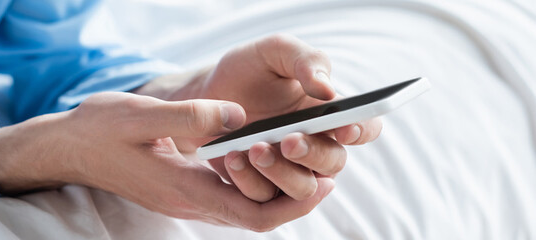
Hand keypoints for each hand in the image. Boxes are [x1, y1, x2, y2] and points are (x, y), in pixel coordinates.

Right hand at [0, 92, 334, 231]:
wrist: (69, 147)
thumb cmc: (100, 130)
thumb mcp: (142, 115)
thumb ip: (192, 117)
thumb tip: (239, 117)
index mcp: (184, 188)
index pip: (252, 215)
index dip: (293, 205)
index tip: (323, 183)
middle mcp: (188, 200)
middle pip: (255, 217)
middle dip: (294, 201)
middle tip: (326, 174)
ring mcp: (183, 197)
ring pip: (243, 208)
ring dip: (275, 191)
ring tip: (302, 163)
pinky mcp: (179, 187)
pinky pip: (226, 194)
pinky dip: (251, 181)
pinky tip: (261, 157)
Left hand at [135, 34, 381, 201]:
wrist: (204, 92)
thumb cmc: (248, 69)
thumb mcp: (274, 51)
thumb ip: (306, 60)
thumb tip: (328, 90)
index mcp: (329, 112)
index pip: (364, 127)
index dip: (361, 131)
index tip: (343, 128)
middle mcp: (316, 145)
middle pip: (334, 162)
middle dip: (313, 154)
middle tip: (288, 140)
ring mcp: (289, 169)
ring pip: (303, 188)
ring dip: (282, 172)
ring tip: (254, 148)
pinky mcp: (260, 185)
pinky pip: (264, 198)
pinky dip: (250, 180)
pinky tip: (233, 157)